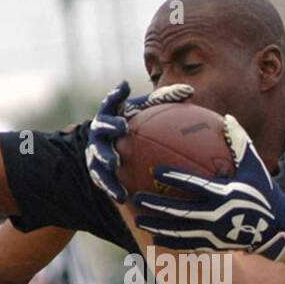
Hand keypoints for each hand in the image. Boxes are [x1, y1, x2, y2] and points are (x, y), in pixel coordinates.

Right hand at [86, 80, 193, 202]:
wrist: (109, 150)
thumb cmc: (132, 126)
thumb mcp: (144, 112)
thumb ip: (163, 101)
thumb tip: (189, 90)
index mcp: (111, 114)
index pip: (112, 101)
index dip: (117, 93)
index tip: (125, 86)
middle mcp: (99, 131)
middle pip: (102, 126)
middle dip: (110, 125)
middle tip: (122, 127)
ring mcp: (95, 151)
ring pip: (97, 154)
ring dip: (105, 158)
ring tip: (114, 164)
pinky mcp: (95, 171)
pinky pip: (102, 180)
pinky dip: (111, 186)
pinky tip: (122, 196)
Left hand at [132, 114, 284, 259]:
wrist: (277, 227)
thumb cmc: (263, 191)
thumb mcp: (254, 165)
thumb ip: (239, 142)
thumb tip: (226, 117)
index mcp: (223, 194)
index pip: (193, 184)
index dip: (173, 178)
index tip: (155, 170)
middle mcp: (216, 215)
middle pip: (179, 212)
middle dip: (155, 206)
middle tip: (135, 198)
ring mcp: (213, 233)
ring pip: (179, 232)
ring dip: (156, 226)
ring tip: (138, 220)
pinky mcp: (213, 245)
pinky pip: (187, 245)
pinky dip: (170, 241)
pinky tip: (155, 237)